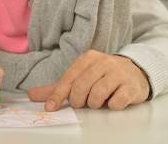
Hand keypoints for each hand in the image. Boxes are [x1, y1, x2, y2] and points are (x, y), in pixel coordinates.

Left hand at [27, 50, 149, 110]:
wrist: (135, 72)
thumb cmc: (103, 77)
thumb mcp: (80, 78)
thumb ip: (58, 88)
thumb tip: (32, 95)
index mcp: (87, 58)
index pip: (68, 78)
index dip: (58, 95)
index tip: (50, 108)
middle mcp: (103, 62)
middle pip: (82, 87)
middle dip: (78, 101)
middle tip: (82, 104)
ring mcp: (118, 73)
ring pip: (98, 94)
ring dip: (94, 104)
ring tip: (98, 102)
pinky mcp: (131, 85)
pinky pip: (117, 101)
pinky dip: (112, 106)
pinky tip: (113, 102)